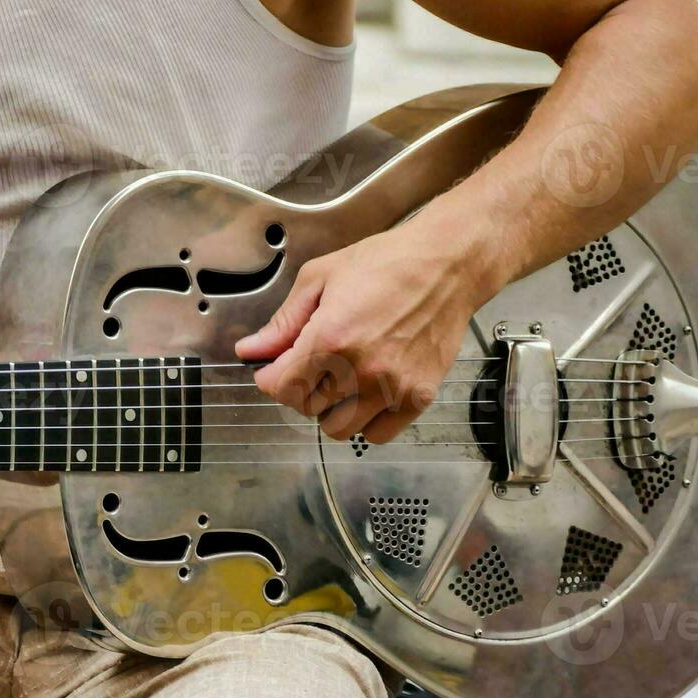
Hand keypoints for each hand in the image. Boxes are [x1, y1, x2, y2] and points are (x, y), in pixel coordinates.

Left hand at [236, 226, 493, 443]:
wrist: (448, 265)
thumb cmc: (387, 263)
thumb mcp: (320, 278)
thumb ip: (282, 322)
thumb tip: (250, 350)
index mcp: (330, 339)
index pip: (281, 386)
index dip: (270, 378)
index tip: (273, 369)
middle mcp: (360, 370)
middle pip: (306, 407)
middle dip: (300, 388)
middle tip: (311, 365)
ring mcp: (391, 388)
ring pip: (339, 427)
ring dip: (330, 409)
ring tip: (340, 379)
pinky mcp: (418, 397)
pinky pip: (377, 434)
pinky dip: (365, 421)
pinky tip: (366, 394)